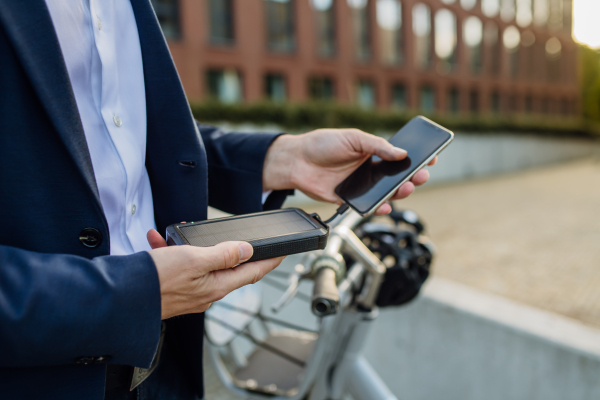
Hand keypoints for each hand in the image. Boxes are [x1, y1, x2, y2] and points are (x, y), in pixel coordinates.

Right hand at [147, 229, 283, 318]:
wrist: (120, 298)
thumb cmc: (156, 281)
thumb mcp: (194, 259)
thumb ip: (223, 254)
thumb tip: (247, 250)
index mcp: (217, 286)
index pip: (252, 273)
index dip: (269, 261)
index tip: (283, 253)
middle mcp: (206, 292)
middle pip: (230, 268)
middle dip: (230, 249)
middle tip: (234, 236)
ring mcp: (191, 292)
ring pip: (202, 263)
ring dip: (195, 246)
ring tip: (181, 233)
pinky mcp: (174, 289)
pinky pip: (180, 266)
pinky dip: (173, 251)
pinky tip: (160, 241)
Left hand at [262, 129, 436, 214]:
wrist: (297, 161)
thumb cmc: (322, 144)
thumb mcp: (352, 138)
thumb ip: (377, 146)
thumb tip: (402, 153)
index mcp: (373, 152)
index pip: (400, 156)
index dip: (417, 157)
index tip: (431, 157)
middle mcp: (370, 170)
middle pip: (398, 177)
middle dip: (413, 176)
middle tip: (421, 175)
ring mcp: (361, 185)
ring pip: (387, 192)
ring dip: (400, 192)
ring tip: (406, 188)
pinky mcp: (350, 199)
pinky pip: (369, 205)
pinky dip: (379, 207)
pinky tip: (385, 204)